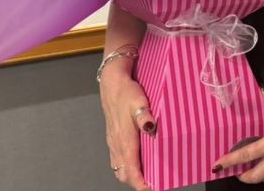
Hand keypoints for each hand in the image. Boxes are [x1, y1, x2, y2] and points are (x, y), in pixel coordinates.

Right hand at [100, 60, 156, 189]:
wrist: (112, 83)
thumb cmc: (126, 92)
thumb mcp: (139, 100)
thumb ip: (144, 115)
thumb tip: (150, 127)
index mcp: (124, 138)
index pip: (130, 167)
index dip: (139, 181)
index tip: (149, 188)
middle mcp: (116, 144)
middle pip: (124, 173)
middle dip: (136, 182)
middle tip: (151, 185)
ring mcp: (113, 142)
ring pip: (119, 168)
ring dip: (131, 176)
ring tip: (146, 179)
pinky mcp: (113, 139)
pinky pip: (117, 160)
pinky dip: (126, 168)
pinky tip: (135, 165)